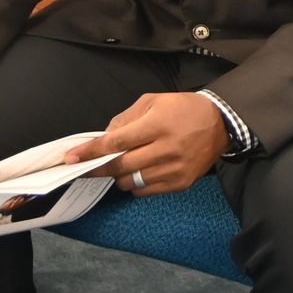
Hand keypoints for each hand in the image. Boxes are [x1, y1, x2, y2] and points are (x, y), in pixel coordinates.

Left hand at [63, 92, 228, 195]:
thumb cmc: (184, 109)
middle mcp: (166, 149)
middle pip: (120, 166)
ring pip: (131, 182)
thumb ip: (126, 118)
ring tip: (123, 164)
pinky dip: (136, 184)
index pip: (116, 143)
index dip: (91, 152)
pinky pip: (146, 191)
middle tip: (85, 167)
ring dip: (119, 176)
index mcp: (158, 125)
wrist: (221, 124)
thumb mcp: (154, 101)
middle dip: (98, 168)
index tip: (71, 157)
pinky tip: (140, 171)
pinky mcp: (180, 183)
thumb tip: (104, 137)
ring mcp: (174, 169)